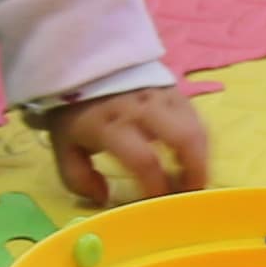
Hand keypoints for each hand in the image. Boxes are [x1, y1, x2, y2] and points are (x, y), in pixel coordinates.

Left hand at [43, 85, 210, 208]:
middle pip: (185, 140)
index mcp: (112, 125)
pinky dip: (198, 141)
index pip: (144, 161)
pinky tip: (190, 156)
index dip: (156, 188)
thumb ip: (78, 178)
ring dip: (201, 158)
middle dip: (195, 173)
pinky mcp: (174, 89)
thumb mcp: (64, 145)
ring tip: (193, 178)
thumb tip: (104, 198)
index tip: (159, 205)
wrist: (82, 60)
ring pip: (197, 128)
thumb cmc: (75, 109)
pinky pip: (196, 117)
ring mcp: (162, 96)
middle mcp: (143, 109)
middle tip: (191, 194)